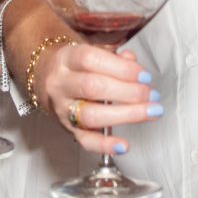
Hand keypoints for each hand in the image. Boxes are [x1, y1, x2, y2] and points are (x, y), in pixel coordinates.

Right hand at [37, 45, 160, 155]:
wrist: (46, 79)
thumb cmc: (74, 66)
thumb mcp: (89, 52)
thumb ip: (114, 57)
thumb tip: (133, 63)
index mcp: (66, 58)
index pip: (91, 59)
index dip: (121, 68)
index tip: (144, 76)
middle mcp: (61, 83)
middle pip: (93, 87)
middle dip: (129, 91)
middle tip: (151, 94)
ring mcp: (62, 108)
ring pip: (91, 115)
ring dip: (126, 115)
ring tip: (149, 112)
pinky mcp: (67, 129)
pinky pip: (85, 140)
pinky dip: (106, 145)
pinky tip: (123, 145)